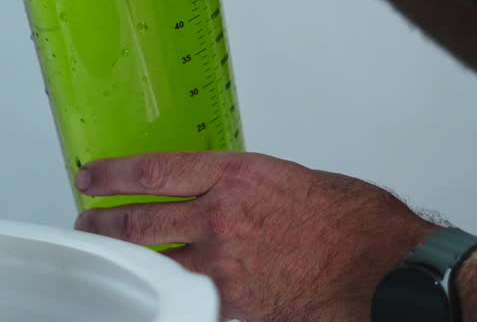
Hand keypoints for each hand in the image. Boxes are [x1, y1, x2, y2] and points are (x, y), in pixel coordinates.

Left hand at [74, 152, 436, 321]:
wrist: (386, 269)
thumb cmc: (356, 224)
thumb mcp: (291, 181)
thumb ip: (246, 189)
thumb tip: (223, 199)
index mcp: (235, 177)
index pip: (153, 171)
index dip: (113, 175)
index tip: (92, 176)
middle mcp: (220, 218)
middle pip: (141, 220)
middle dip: (106, 221)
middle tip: (90, 221)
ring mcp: (224, 266)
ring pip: (157, 261)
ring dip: (129, 259)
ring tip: (113, 257)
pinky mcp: (235, 305)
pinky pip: (192, 298)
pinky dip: (176, 294)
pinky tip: (165, 294)